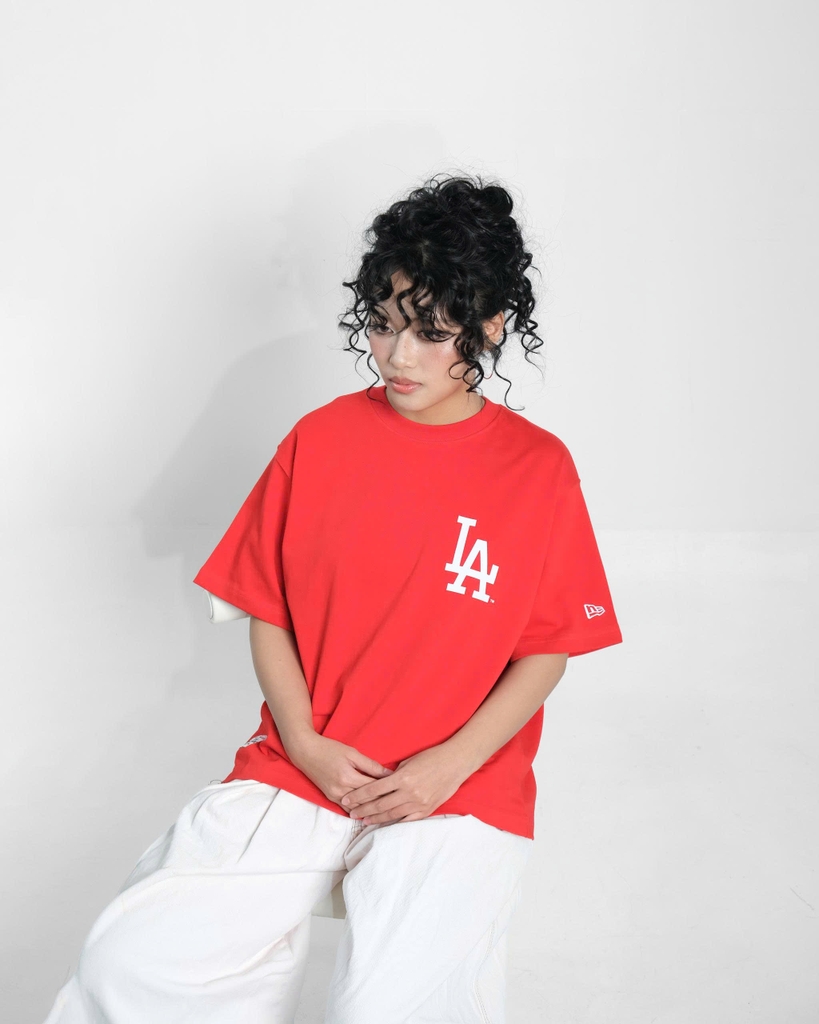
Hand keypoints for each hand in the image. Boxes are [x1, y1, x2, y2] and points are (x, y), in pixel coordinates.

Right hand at [286, 732, 393, 809]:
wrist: (306, 752)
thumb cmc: (330, 749)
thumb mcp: (352, 753)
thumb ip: (371, 765)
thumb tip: (389, 774)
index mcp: (348, 777)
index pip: (373, 788)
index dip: (387, 790)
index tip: (400, 791)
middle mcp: (341, 790)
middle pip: (367, 801)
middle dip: (383, 802)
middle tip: (399, 803)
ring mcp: (335, 796)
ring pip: (358, 808)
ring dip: (372, 810)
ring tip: (388, 810)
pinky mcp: (330, 798)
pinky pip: (348, 809)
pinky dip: (359, 811)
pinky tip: (369, 813)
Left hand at [339, 743, 470, 824]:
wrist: (456, 763)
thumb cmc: (432, 757)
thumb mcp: (409, 761)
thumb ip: (394, 775)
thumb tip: (382, 783)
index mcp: (402, 778)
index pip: (373, 790)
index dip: (358, 796)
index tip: (347, 800)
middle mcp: (409, 793)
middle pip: (380, 805)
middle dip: (363, 810)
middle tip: (351, 813)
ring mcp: (418, 803)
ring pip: (391, 815)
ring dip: (376, 819)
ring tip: (364, 820)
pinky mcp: (427, 810)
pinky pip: (407, 820)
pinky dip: (394, 823)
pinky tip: (384, 825)